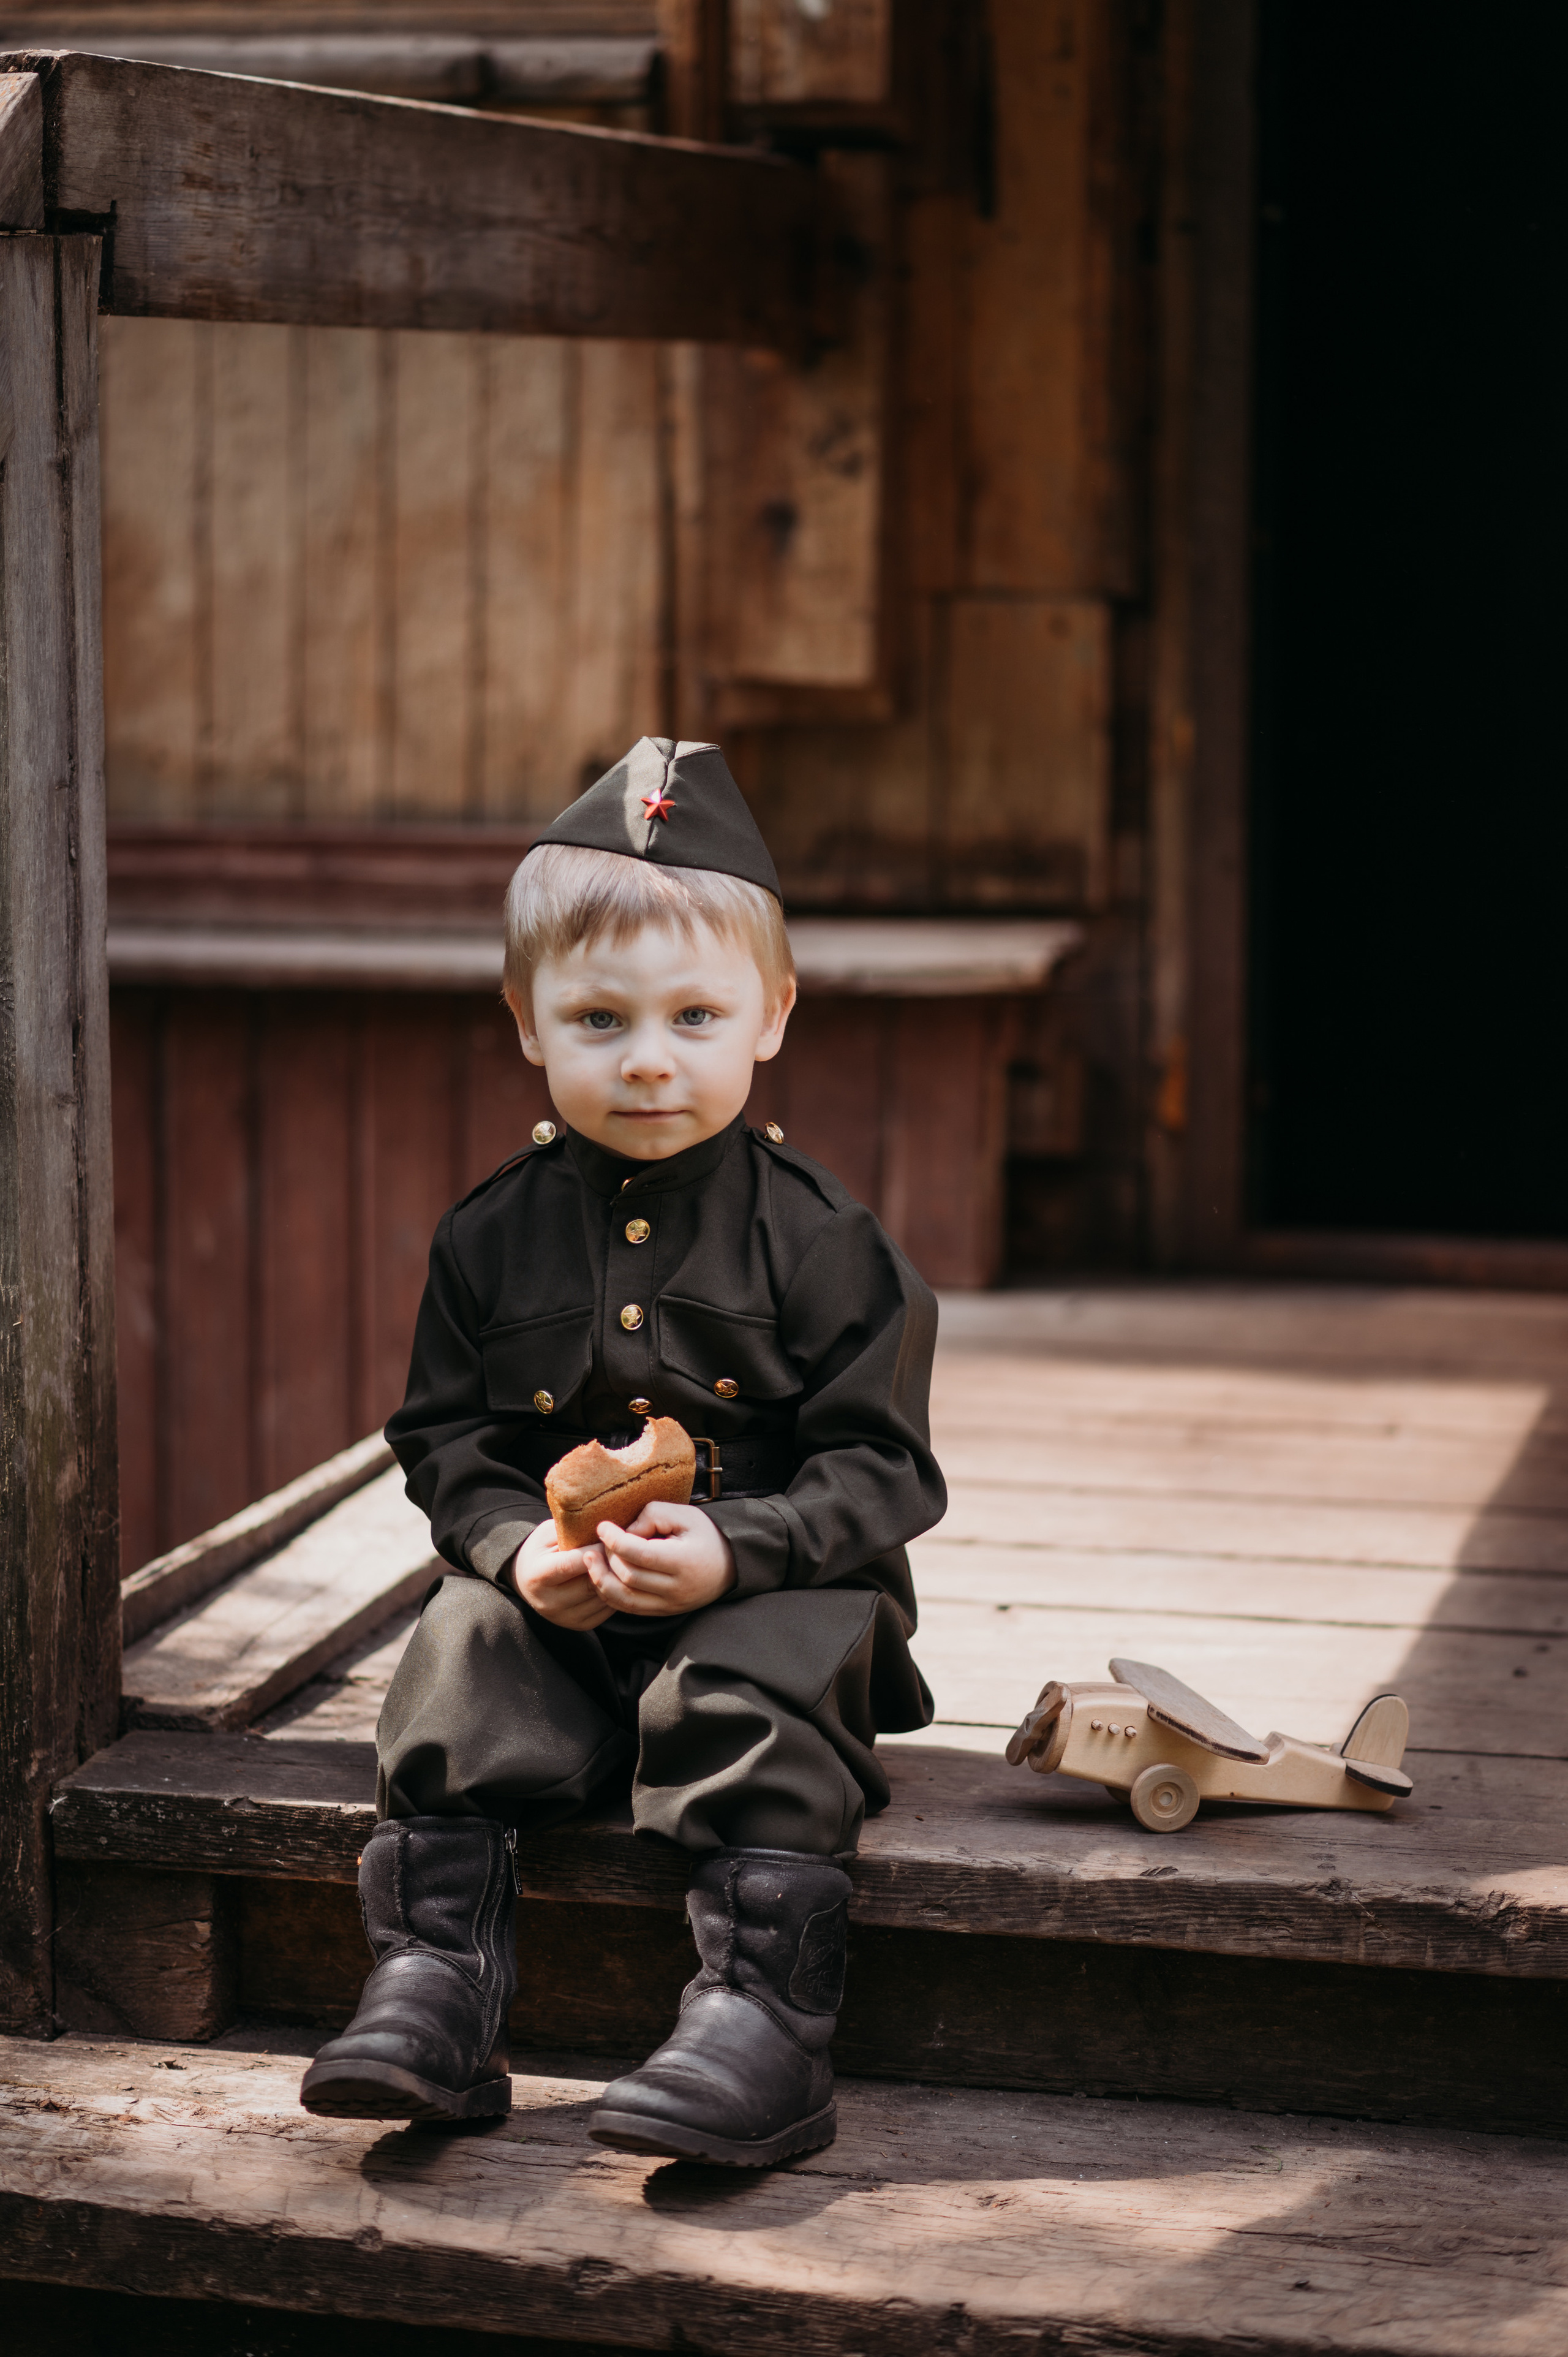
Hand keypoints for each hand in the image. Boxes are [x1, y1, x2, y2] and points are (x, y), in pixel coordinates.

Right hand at [510, 1519, 615, 1629]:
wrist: (525, 1577)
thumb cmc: (541, 1549)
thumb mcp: (548, 1533)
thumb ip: (572, 1531)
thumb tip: (603, 1528)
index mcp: (538, 1575)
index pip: (572, 1564)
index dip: (596, 1549)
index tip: (612, 1537)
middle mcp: (549, 1602)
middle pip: (591, 1583)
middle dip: (610, 1565)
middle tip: (624, 1549)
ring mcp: (565, 1617)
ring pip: (603, 1597)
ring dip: (617, 1580)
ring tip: (623, 1562)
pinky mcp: (580, 1624)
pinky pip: (608, 1608)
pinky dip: (616, 1593)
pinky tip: (616, 1578)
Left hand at [588, 1500, 735, 1617]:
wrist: (731, 1565)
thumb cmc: (706, 1535)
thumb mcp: (687, 1514)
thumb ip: (654, 1515)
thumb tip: (625, 1531)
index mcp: (684, 1562)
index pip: (640, 1554)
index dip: (614, 1540)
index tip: (602, 1526)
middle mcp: (676, 1589)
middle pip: (628, 1577)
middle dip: (608, 1557)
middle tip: (600, 1540)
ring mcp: (669, 1605)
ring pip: (624, 1599)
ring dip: (601, 1580)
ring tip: (591, 1560)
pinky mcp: (663, 1612)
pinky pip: (629, 1608)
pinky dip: (611, 1594)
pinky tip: (603, 1576)